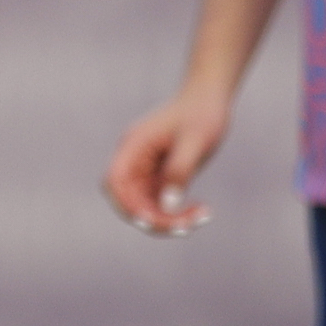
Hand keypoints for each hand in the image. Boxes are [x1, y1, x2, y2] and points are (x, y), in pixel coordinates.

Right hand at [104, 87, 229, 235]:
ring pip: (145, 206)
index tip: (151, 220)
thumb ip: (180, 172)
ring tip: (201, 217)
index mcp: (134, 145)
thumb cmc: (202, 114)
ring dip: (169, 219)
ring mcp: (145, 169)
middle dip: (154, 219)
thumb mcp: (196, 141)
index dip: (127, 204)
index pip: (115, 181)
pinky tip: (201, 211)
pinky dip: (177, 212)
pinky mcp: (159, 176)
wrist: (210, 98)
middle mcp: (134, 159)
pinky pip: (160, 203)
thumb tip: (168, 206)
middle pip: (128, 200)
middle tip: (186, 227)